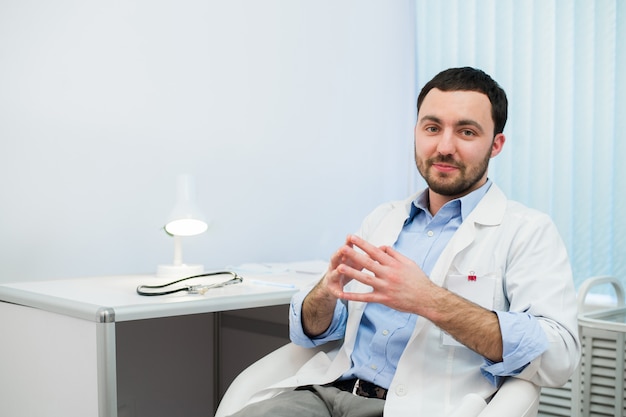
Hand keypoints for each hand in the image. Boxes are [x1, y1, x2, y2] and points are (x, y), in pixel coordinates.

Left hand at [335, 235, 502, 360]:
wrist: (426, 298)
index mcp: (394, 264)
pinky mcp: (384, 299)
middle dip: (354, 255)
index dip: (363, 244)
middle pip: (368, 263)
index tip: (352, 238)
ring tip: (339, 268)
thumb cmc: (418, 280)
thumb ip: (393, 254)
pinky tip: (344, 294)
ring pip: (365, 279)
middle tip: (342, 248)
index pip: (375, 251)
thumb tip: (381, 247)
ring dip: (351, 273)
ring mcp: (385, 287)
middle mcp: (388, 274)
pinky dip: (354, 296)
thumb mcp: (408, 262)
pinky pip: (366, 298)